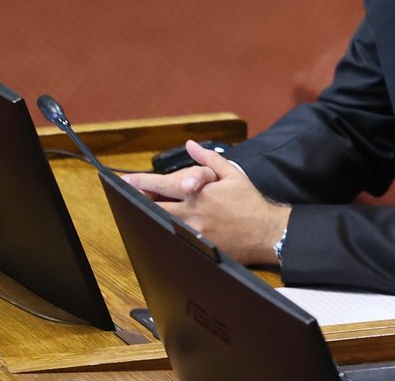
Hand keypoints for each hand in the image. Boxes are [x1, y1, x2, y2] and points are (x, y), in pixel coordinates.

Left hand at [122, 141, 290, 265]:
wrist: (266, 231)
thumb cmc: (249, 202)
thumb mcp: (232, 174)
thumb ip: (208, 159)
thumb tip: (190, 145)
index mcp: (199, 193)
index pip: (165, 186)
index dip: (144, 182)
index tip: (129, 179)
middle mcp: (193, 214)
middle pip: (157, 208)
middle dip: (141, 201)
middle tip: (127, 196)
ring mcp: (194, 234)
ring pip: (163, 225)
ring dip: (150, 218)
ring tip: (138, 212)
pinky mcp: (199, 249)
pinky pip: (176, 242)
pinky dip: (165, 234)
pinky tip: (158, 231)